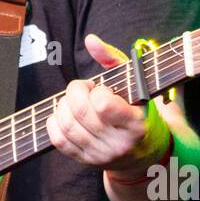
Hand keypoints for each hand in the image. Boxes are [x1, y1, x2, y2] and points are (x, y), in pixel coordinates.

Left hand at [45, 34, 173, 176]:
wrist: (144, 153)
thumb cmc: (138, 110)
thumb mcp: (135, 84)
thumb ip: (113, 59)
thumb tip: (90, 40)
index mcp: (135, 123)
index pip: (103, 106)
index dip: (97, 91)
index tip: (103, 88)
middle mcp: (119, 143)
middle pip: (80, 112)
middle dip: (76, 92)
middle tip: (84, 89)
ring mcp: (101, 155)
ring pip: (67, 126)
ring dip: (63, 105)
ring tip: (75, 101)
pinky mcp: (86, 161)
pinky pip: (59, 141)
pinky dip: (54, 122)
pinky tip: (65, 114)